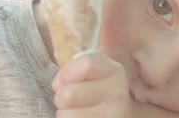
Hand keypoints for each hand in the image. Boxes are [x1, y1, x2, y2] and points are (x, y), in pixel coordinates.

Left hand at [52, 51, 178, 117]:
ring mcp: (114, 113)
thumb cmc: (96, 90)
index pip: (85, 65)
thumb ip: (77, 67)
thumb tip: (58, 82)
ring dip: (64, 113)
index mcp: (113, 70)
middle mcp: (118, 91)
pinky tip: (80, 117)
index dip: (66, 73)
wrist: (120, 114)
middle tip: (67, 99)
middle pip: (69, 94)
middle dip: (60, 97)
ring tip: (74, 110)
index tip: (62, 80)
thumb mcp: (93, 73)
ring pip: (66, 114)